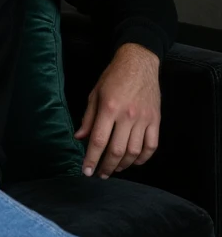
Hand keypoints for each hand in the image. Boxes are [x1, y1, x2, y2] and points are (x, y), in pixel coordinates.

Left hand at [74, 43, 160, 178]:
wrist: (139, 62)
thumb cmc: (113, 76)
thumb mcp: (95, 93)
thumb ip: (88, 117)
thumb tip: (79, 138)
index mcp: (109, 107)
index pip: (99, 140)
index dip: (91, 159)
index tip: (86, 171)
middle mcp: (127, 115)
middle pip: (117, 150)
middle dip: (106, 166)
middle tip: (100, 174)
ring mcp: (144, 119)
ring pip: (135, 151)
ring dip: (124, 165)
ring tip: (115, 168)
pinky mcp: (156, 120)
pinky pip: (152, 146)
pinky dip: (143, 158)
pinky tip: (134, 161)